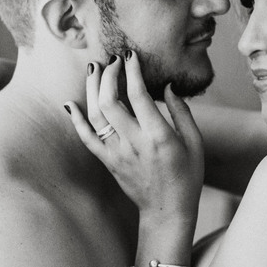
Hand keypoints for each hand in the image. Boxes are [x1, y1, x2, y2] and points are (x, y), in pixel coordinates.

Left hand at [64, 52, 203, 220]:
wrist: (167, 211)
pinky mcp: (108, 162)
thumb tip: (169, 86)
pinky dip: (76, 120)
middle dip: (108, 75)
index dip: (132, 71)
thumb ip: (182, 112)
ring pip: (95, 116)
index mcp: (158, 136)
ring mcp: (117, 153)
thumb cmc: (186, 176)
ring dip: (92, 89)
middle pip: (110, 101)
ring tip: (94, 69)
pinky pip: (86, 138)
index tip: (130, 55)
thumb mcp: (195, 143)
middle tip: (112, 60)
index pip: (139, 95)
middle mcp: (134, 143)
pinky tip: (71, 103)